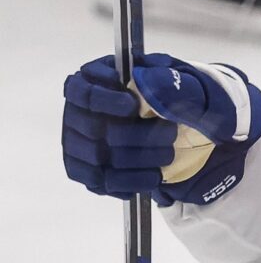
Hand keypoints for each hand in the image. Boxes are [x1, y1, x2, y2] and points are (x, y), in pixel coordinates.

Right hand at [61, 53, 242, 202]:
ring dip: (137, 159)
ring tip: (168, 155)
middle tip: (170, 135)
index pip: (81, 92)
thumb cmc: (174, 96)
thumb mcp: (180, 81)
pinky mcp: (89, 170)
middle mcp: (78, 113)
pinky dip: (129, 182)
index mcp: (93, 81)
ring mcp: (79, 143)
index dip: (103, 100)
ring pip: (97, 157)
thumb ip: (168, 80)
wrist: (182, 123)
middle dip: (135, 135)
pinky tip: (154, 176)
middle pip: (92, 129)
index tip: (132, 105)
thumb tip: (150, 83)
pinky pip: (100, 182)